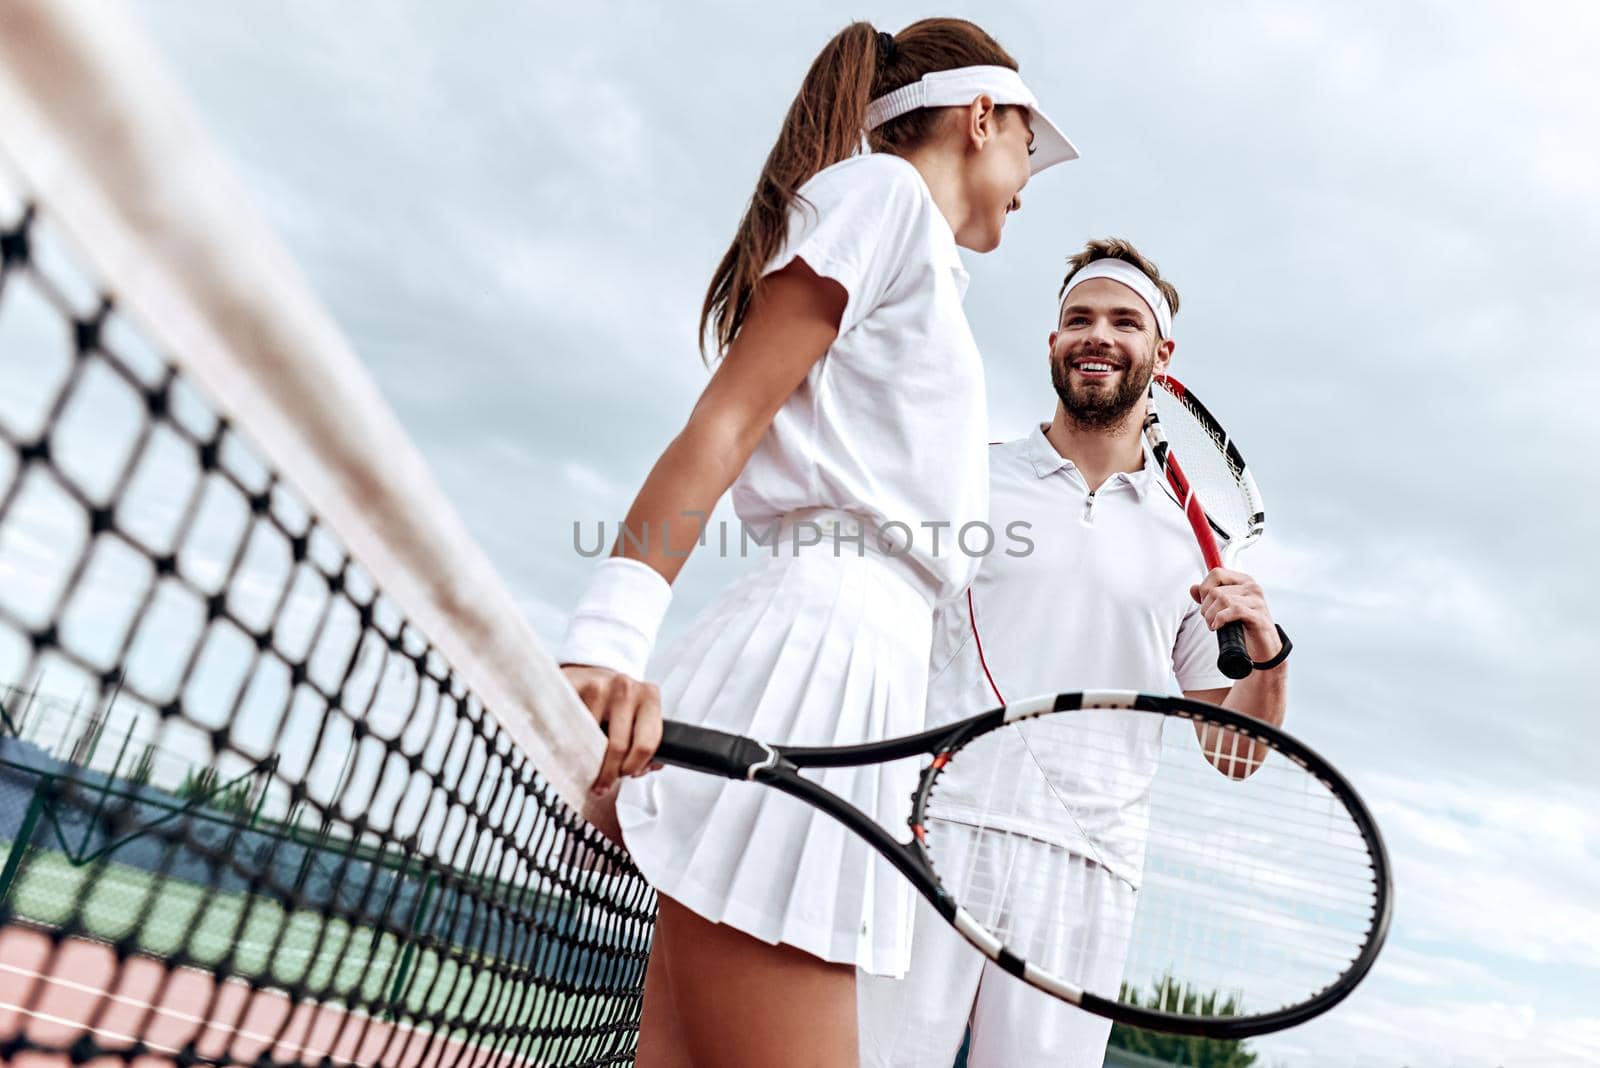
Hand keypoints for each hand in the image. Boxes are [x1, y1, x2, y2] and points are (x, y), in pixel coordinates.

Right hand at [561, 664, 662, 794]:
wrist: (592, 673)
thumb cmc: (617, 703)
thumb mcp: (640, 716)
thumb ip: (647, 744)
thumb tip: (643, 770)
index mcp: (650, 697)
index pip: (646, 744)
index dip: (633, 768)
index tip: (624, 777)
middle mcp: (626, 688)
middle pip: (617, 746)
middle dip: (609, 774)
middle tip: (601, 785)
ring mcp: (598, 685)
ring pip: (590, 740)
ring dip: (585, 759)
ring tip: (583, 765)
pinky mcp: (572, 685)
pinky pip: (568, 726)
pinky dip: (566, 741)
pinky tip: (566, 745)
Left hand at [1189, 567, 1281, 661]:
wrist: (1263, 646)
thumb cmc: (1244, 625)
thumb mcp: (1223, 608)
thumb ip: (1208, 597)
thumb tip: (1193, 588)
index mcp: (1243, 581)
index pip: (1216, 573)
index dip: (1204, 589)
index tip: (1205, 603)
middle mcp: (1252, 588)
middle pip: (1216, 590)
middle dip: (1206, 608)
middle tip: (1209, 619)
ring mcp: (1257, 601)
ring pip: (1223, 599)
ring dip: (1211, 615)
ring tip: (1213, 624)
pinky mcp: (1259, 616)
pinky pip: (1235, 610)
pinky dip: (1221, 619)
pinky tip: (1218, 626)